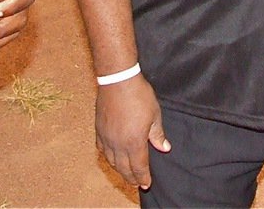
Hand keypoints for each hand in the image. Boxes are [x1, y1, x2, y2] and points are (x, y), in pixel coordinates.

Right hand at [94, 74, 170, 189]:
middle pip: (124, 168)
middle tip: (137, 183)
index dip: (143, 177)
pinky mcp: (99, 129)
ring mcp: (107, 137)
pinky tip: (112, 157)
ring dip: (120, 169)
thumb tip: (164, 148)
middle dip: (132, 178)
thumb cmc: (138, 95)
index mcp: (134, 142)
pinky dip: (108, 157)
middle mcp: (118, 144)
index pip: (139, 167)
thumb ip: (158, 134)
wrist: (118, 80)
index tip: (146, 184)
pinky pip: (102, 150)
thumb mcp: (155, 114)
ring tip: (126, 173)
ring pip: (112, 161)